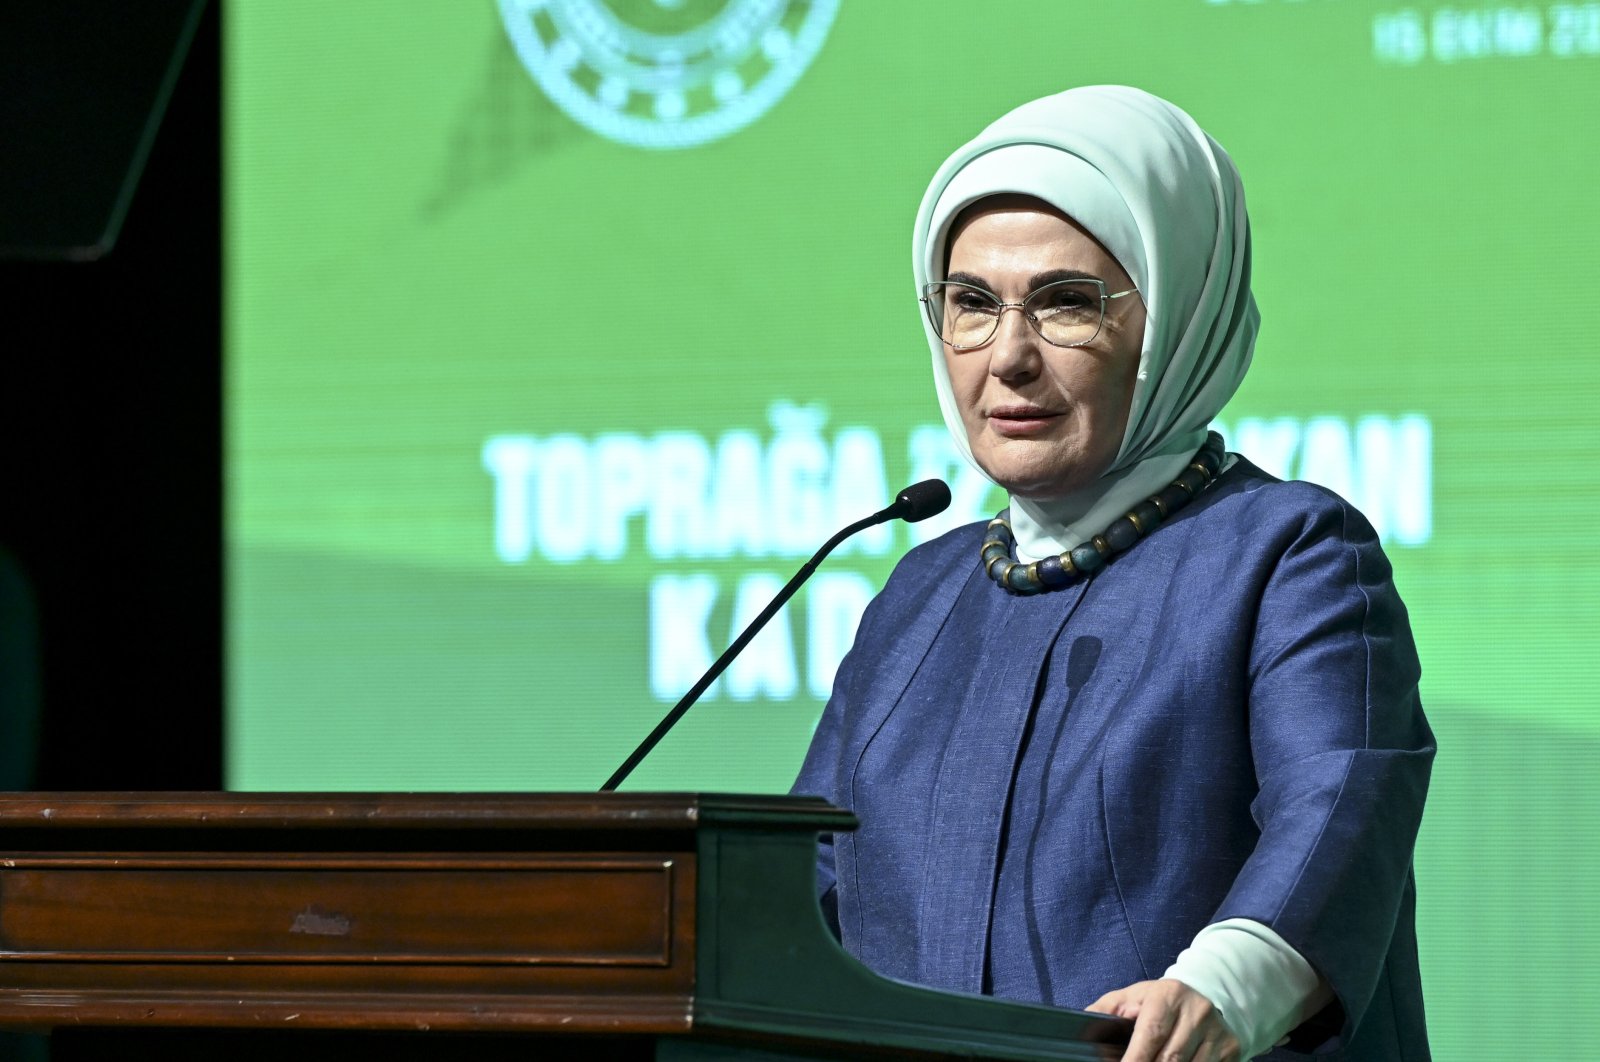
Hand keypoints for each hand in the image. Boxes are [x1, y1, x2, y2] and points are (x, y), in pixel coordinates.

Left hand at [1088, 978, 1241, 1061]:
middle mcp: (1197, 1013)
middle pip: (1170, 1059)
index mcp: (1168, 996)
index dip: (1135, 1058)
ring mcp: (1218, 1034)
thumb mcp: (1133, 996)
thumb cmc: (1162, 1000)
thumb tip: (1080, 1026)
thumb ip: (1105, 1010)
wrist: (1209, 992)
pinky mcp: (1232, 1051)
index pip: (1151, 1034)